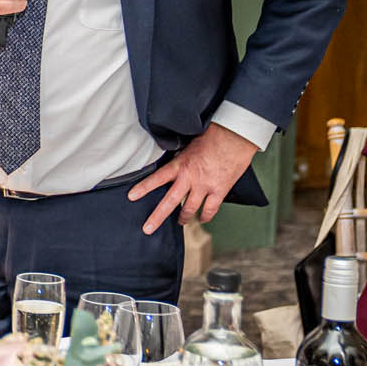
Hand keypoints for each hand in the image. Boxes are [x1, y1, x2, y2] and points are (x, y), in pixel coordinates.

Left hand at [129, 123, 258, 234]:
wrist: (235, 137)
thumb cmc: (212, 138)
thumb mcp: (187, 147)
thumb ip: (178, 161)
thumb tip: (169, 168)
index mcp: (180, 165)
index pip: (157, 179)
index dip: (143, 188)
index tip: (131, 197)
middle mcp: (190, 178)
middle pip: (170, 202)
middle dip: (157, 217)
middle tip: (147, 228)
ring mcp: (205, 186)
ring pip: (189, 209)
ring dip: (183, 218)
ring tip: (179, 222)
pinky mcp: (220, 191)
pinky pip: (210, 209)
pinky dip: (205, 216)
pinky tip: (202, 219)